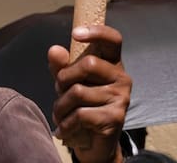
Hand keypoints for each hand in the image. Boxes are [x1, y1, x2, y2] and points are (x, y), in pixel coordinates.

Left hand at [47, 25, 131, 162]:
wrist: (92, 143)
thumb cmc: (80, 104)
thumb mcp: (67, 82)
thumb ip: (60, 65)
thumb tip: (54, 50)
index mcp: (111, 63)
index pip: (113, 39)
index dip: (97, 32)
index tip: (75, 34)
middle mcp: (121, 77)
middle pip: (88, 64)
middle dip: (64, 78)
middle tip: (59, 92)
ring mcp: (121, 98)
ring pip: (79, 91)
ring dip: (61, 106)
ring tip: (60, 114)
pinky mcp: (115, 118)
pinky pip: (81, 114)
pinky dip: (66, 123)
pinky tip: (65, 129)